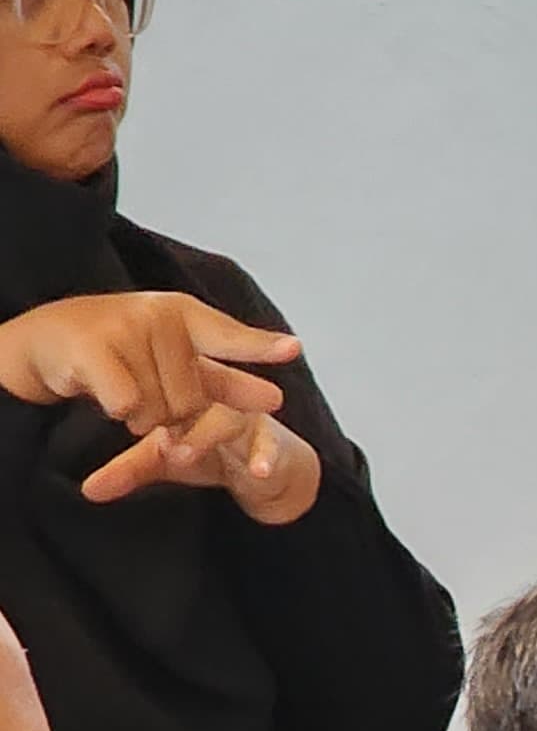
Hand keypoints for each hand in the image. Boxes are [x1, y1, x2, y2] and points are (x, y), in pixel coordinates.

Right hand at [0, 293, 321, 516]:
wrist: (48, 340)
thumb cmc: (116, 351)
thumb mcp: (170, 358)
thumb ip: (219, 379)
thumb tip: (276, 400)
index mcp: (182, 315)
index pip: (227, 335)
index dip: (258, 346)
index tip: (294, 349)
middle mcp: (158, 315)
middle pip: (191, 400)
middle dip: (170, 414)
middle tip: (141, 392)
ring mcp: (125, 328)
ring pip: (158, 408)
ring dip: (140, 416)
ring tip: (122, 389)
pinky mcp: (93, 349)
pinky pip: (127, 405)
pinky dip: (118, 411)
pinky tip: (104, 395)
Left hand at [83, 399, 320, 522]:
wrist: (267, 470)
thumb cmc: (211, 452)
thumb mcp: (164, 459)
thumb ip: (128, 470)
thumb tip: (89, 490)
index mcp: (182, 391)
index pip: (159, 383)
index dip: (141, 397)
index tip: (122, 417)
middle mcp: (218, 397)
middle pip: (193, 394)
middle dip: (170, 413)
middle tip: (146, 436)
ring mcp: (248, 418)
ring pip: (227, 418)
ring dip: (205, 436)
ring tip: (182, 455)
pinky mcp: (275, 442)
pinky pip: (270, 445)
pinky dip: (265, 458)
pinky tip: (257, 471)